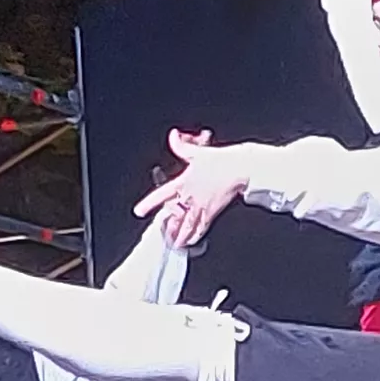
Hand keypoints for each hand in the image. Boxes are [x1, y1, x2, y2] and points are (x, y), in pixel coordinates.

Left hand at [137, 130, 245, 246]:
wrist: (240, 167)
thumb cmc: (221, 160)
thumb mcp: (197, 151)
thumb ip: (181, 145)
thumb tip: (173, 136)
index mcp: (184, 182)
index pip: (162, 194)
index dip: (149, 203)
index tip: (139, 211)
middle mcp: (191, 197)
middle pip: (175, 217)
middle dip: (168, 228)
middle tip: (162, 237)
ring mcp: (202, 206)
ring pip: (187, 225)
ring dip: (180, 236)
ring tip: (175, 244)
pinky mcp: (213, 211)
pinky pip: (202, 226)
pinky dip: (196, 235)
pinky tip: (192, 240)